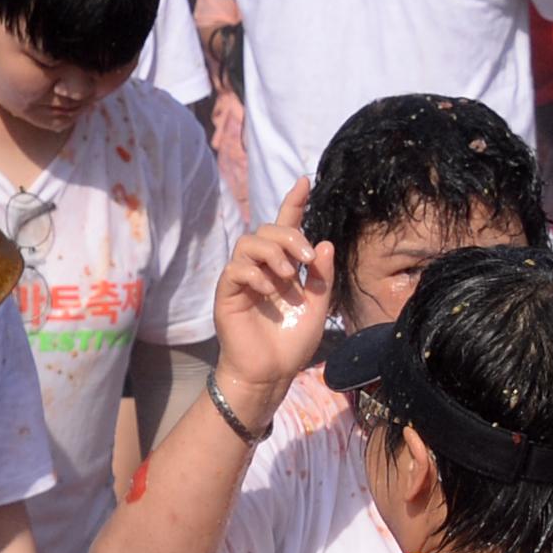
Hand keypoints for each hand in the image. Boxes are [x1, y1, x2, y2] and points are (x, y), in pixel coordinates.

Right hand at [213, 179, 333, 414]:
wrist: (271, 372)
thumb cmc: (292, 341)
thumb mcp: (318, 306)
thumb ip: (321, 276)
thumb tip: (324, 243)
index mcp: (284, 266)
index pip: (286, 226)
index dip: (294, 203)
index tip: (306, 181)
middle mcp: (262, 267)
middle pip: (267, 229)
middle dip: (290, 236)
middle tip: (307, 259)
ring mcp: (243, 279)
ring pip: (249, 242)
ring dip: (273, 251)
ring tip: (289, 275)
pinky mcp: (227, 293)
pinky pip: (235, 268)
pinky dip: (255, 273)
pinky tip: (269, 288)